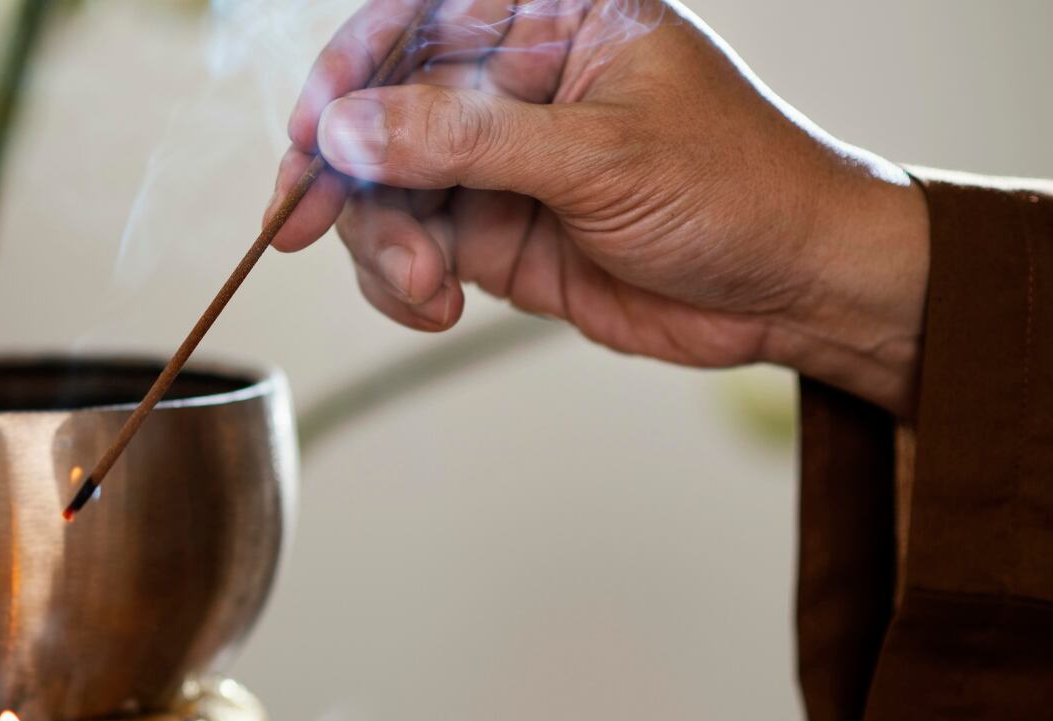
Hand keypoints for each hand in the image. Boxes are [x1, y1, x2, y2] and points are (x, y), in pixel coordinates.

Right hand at [271, 0, 928, 416]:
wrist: (795, 289)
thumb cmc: (736, 189)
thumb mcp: (597, 156)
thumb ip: (464, 139)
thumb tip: (347, 128)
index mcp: (550, 16)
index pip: (417, 22)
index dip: (349, 73)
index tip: (311, 135)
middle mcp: (514, 81)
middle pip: (381, 114)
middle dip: (352, 181)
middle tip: (322, 231)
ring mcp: (497, 160)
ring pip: (384, 191)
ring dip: (383, 246)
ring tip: (426, 290)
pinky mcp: (492, 231)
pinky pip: (409, 249)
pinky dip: (402, 284)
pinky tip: (436, 306)